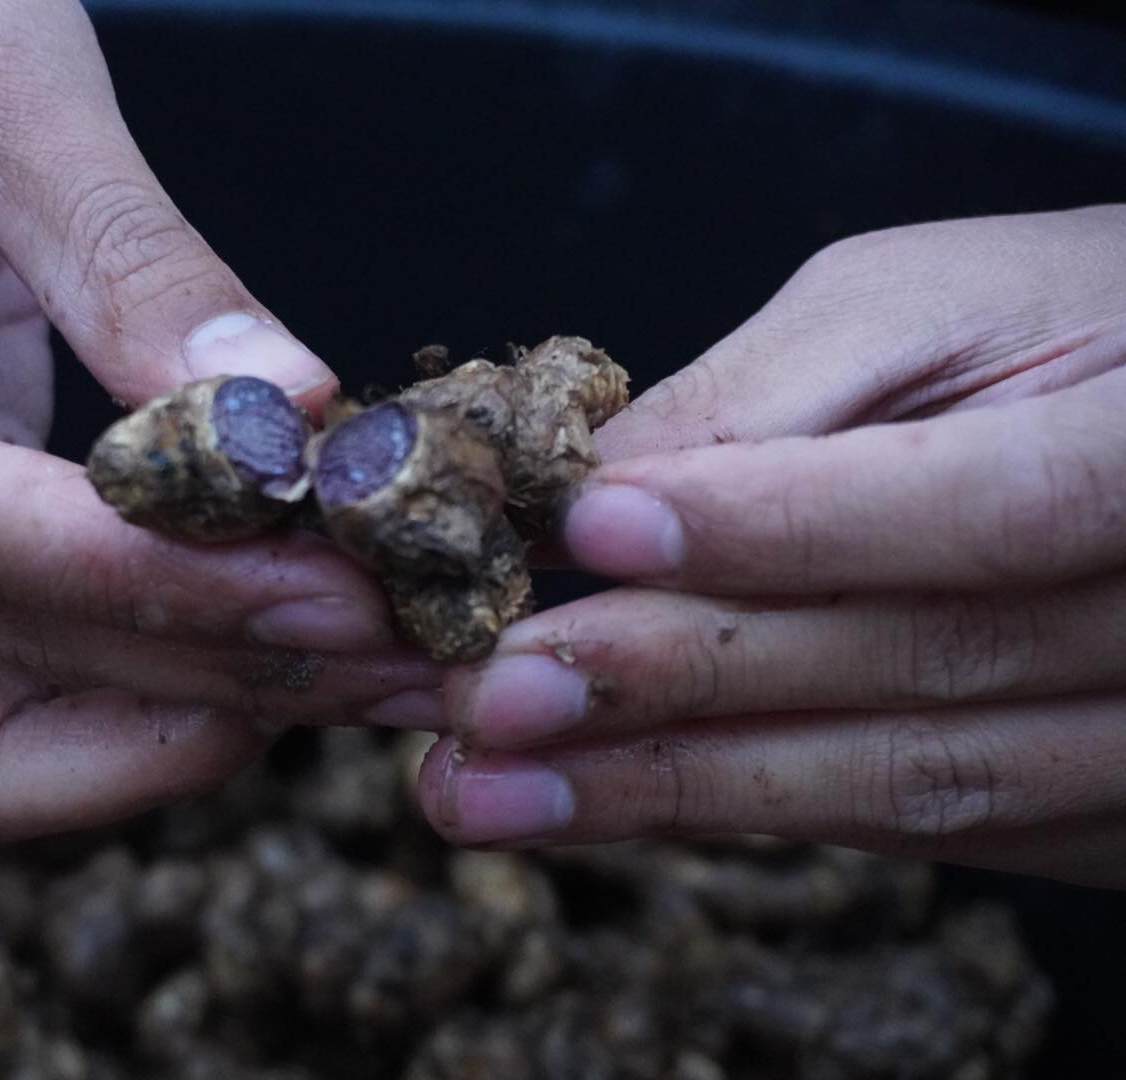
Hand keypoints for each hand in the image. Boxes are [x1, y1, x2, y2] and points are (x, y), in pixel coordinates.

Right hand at [0, 0, 438, 838]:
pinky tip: (285, 620)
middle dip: (208, 674)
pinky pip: (13, 670)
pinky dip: (154, 667)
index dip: (164, 580)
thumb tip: (289, 412)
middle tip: (404, 645)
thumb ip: (127, 254)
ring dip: (192, 712)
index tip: (346, 587)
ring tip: (376, 659)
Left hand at [418, 207, 1125, 886]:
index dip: (788, 524)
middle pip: (922, 667)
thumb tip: (588, 493)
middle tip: (481, 699)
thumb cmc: (1059, 326)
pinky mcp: (1102, 813)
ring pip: (905, 781)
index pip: (992, 505)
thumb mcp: (929, 304)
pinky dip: (741, 811)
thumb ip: (772, 394)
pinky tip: (596, 802)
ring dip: (675, 791)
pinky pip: (911, 824)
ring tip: (488, 790)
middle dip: (678, 685)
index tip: (593, 529)